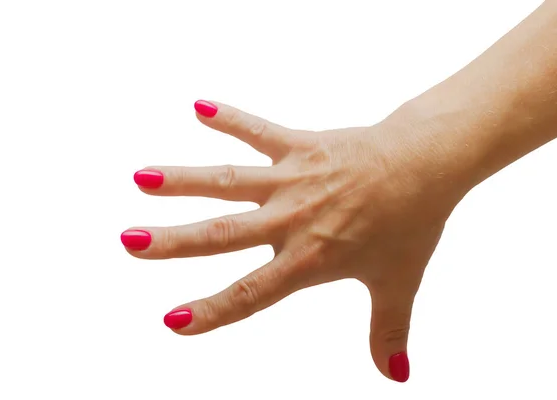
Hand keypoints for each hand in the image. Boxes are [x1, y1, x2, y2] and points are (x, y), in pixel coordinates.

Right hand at [121, 99, 463, 381]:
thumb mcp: (398, 282)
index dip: (211, 311)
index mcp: (310, 259)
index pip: (250, 293)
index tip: (172, 320)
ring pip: (228, 181)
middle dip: (173, 242)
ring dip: (182, 180)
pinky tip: (199, 107)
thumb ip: (389, 332)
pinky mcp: (301, 146)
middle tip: (130, 242)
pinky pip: (259, 130)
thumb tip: (396, 376)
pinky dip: (231, 118)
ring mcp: (293, 180)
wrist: (426, 165)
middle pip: (222, 235)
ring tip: (141, 177)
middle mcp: (292, 220)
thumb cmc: (412, 223)